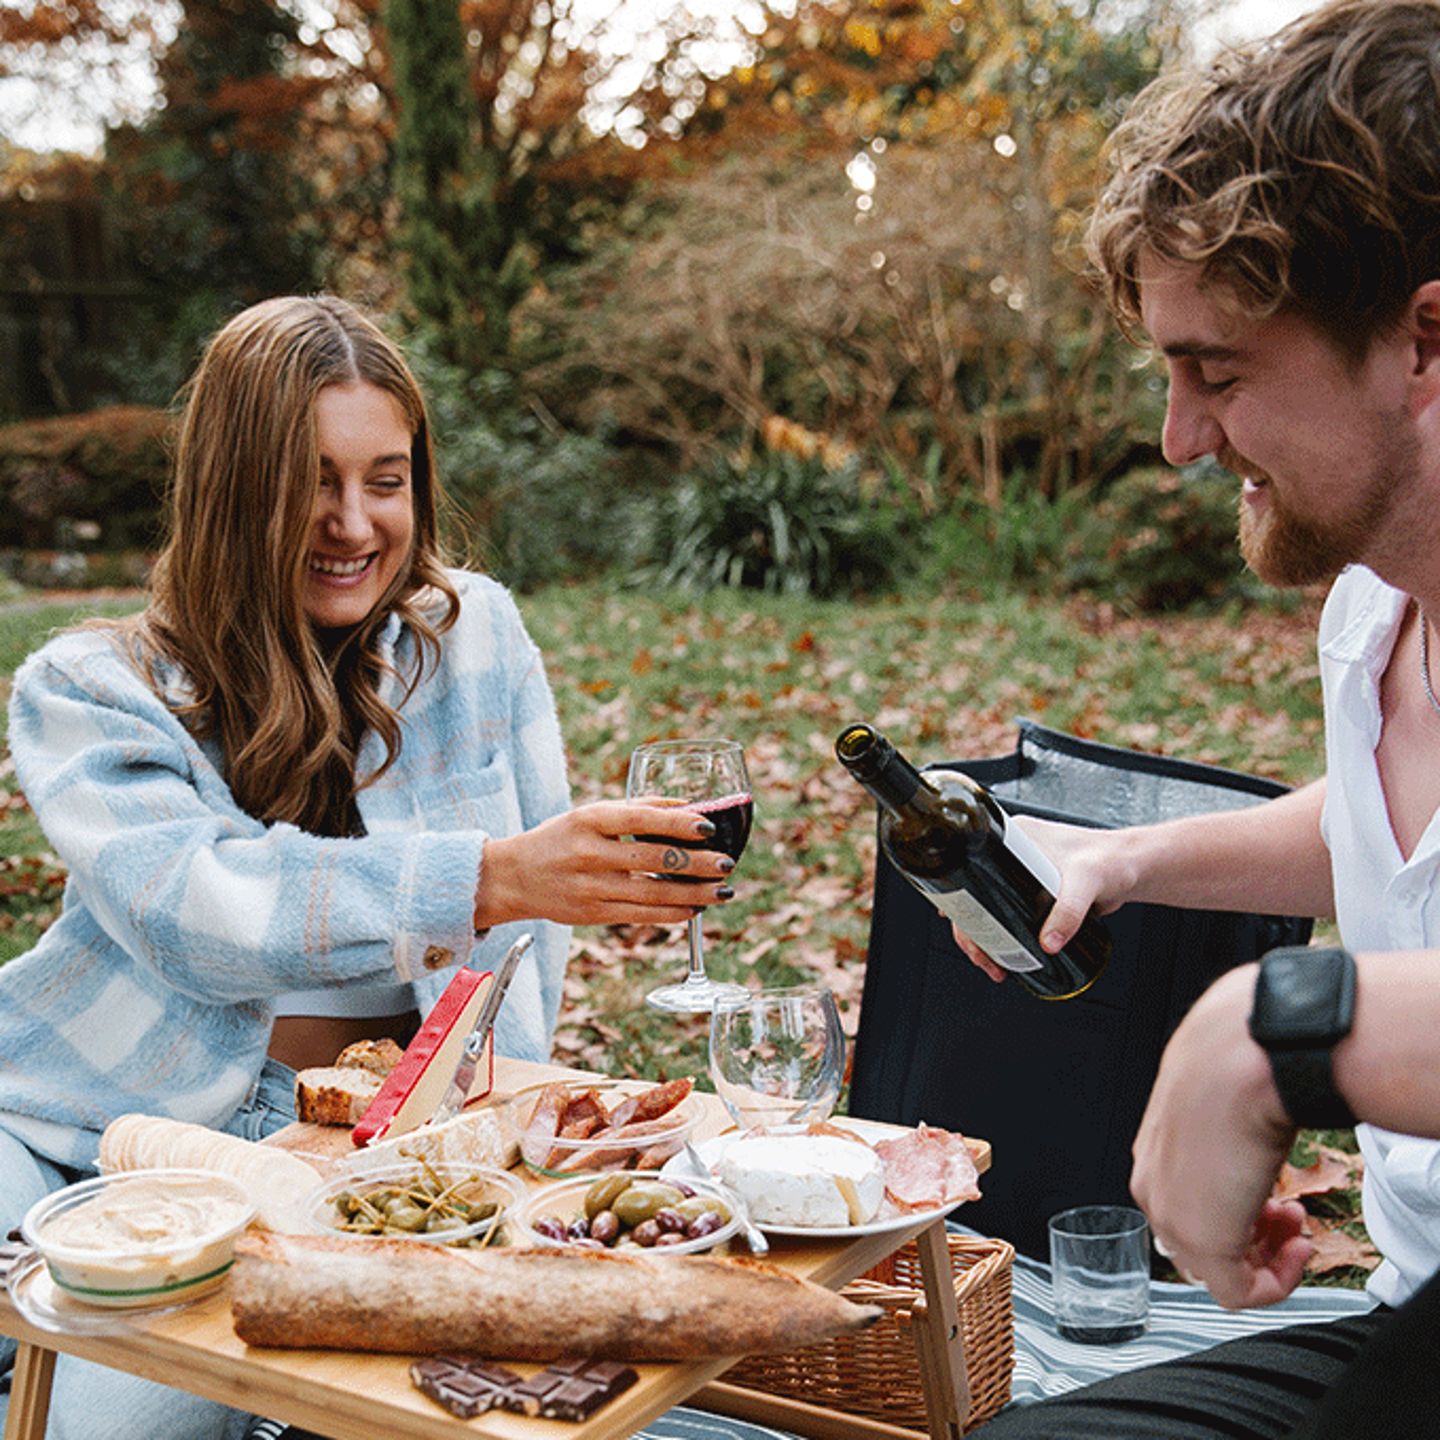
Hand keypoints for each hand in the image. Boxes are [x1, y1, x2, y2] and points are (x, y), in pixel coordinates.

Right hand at [474, 800, 735, 929]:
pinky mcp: (593, 915)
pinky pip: (641, 916)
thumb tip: (688, 806)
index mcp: (589, 820)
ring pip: (652, 893)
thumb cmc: (561, 838)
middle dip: (696, 863)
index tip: (708, 827)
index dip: (677, 823)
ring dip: (693, 893)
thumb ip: (637, 808)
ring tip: (721, 890)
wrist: (515, 876)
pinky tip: (694, 908)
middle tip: (726, 863)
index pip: (641, 819)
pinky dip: (672, 913)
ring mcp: (591, 887)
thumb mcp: (590, 813)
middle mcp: (589, 853)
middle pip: (653, 859)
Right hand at [951, 816, 1132, 980]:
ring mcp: (1024, 875)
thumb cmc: (1112, 859)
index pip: (971, 868)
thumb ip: (1069, 911)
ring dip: (988, 938)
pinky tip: (1007, 954)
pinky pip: (1013, 916)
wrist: (1135, 868)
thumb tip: (1049, 943)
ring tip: (994, 965)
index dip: (959, 899)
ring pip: (993, 909)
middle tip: (983, 958)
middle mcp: (1013, 856)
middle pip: (977, 896)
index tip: (960, 927)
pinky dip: (1006, 937)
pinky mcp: (1037, 894)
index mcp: (1013, 838)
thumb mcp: (1086, 881)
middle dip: (972, 931)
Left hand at [1131, 964, 1307, 1308]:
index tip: (1273, 1198)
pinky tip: (1297, 1246)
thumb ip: (1222, 1120)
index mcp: (1154, 1152)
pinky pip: (1236, 1293)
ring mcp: (1172, 1216)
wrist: (1237, 1061)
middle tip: (1289, 1213)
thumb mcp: (1218, 1096)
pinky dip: (1276, 1281)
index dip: (1236, 1210)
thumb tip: (1249, 1119)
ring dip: (1267, 1256)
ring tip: (1296, 1222)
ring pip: (1216, 1269)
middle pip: (1199, 1241)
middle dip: (1253, 1235)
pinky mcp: (1201, 1241)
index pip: (1187, 1206)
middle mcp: (1153, 1186)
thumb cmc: (1233, 1065)